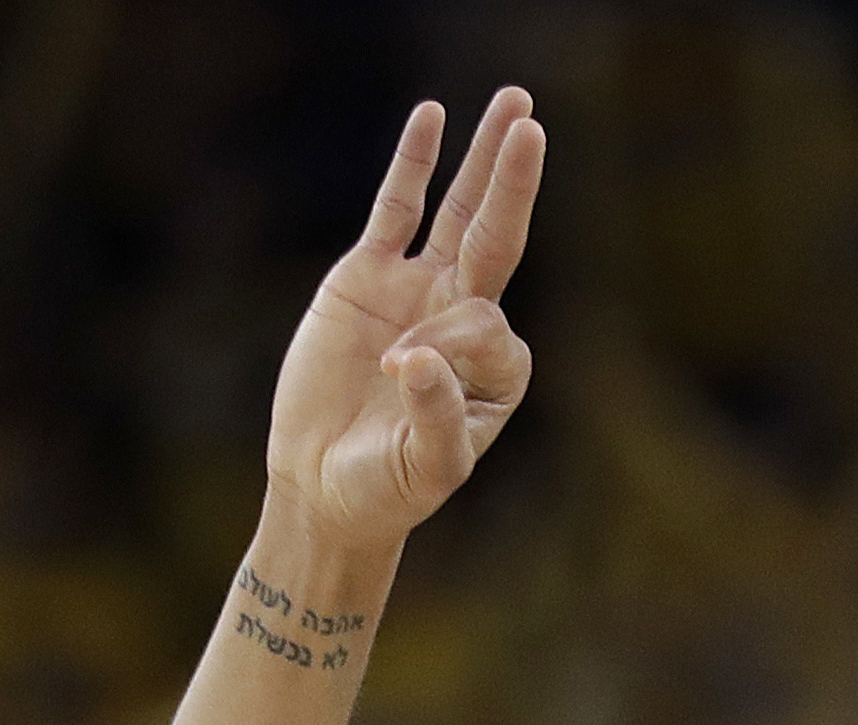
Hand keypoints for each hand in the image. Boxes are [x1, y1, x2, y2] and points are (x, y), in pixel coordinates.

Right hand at [264, 89, 546, 553]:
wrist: (326, 488)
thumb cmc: (386, 487)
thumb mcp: (424, 467)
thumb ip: (435, 416)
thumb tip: (414, 358)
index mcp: (496, 368)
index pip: (483, 324)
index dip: (443, 343)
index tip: (396, 375)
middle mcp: (467, 319)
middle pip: (497, 238)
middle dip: (513, 184)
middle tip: (531, 127)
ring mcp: (420, 290)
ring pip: (458, 214)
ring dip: (482, 161)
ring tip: (513, 104)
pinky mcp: (369, 277)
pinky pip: (397, 209)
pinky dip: (413, 165)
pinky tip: (432, 117)